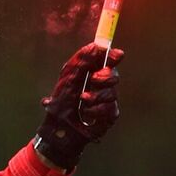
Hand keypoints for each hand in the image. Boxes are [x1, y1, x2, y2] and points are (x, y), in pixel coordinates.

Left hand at [33, 43, 123, 169]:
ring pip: (113, 92)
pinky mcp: (109, 115)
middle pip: (114, 75)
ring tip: (83, 101)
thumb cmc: (60, 104)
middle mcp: (100, 86)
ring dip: (96, 96)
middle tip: (93, 80)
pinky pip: (110, 108)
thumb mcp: (68, 79)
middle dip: (104, 76)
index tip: (116, 54)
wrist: (58, 129)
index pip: (107, 61)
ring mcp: (106, 101)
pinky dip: (97, 110)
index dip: (113, 56)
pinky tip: (87, 114)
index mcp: (90, 74)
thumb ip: (82, 61)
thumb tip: (98, 45)